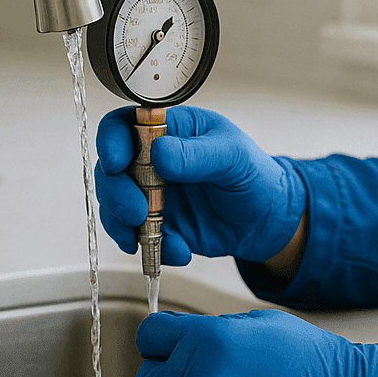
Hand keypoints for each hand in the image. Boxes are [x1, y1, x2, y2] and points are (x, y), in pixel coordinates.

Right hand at [94, 106, 306, 264]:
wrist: (268, 220)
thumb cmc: (253, 174)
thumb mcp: (233, 155)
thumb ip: (197, 154)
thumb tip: (159, 152)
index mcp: (169, 130)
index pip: (124, 126)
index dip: (111, 141)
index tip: (116, 161)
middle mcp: (152, 162)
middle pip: (110, 172)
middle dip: (116, 194)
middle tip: (136, 211)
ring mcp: (151, 196)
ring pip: (114, 208)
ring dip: (124, 226)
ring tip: (154, 236)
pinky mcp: (157, 226)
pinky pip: (137, 239)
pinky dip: (152, 249)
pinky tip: (180, 250)